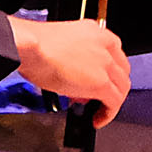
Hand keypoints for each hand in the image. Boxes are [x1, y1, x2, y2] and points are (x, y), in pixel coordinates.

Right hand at [10, 15, 130, 125]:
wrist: (29, 46)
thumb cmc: (34, 45)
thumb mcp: (61, 45)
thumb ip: (75, 59)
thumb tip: (74, 79)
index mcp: (96, 32)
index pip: (113, 55)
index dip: (107, 72)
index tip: (98, 81)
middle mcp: (105, 45)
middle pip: (121, 71)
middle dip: (111, 86)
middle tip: (95, 98)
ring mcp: (106, 64)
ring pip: (122, 87)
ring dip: (112, 101)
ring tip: (97, 111)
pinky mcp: (101, 83)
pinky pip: (114, 102)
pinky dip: (108, 114)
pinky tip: (98, 119)